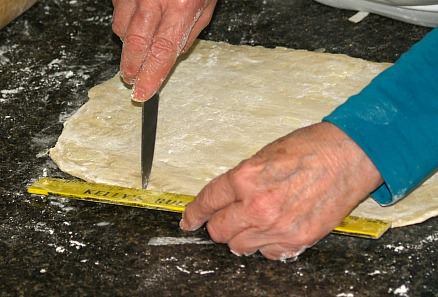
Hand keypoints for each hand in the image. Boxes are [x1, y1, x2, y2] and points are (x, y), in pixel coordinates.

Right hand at [112, 0, 216, 100]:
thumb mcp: (206, 6)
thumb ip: (189, 33)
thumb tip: (171, 56)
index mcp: (181, 7)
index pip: (162, 52)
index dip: (151, 76)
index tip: (142, 93)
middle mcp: (154, 0)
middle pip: (135, 44)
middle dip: (132, 66)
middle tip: (131, 78)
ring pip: (121, 28)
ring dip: (129, 43)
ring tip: (139, 45)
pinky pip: (118, 10)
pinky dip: (126, 20)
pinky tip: (139, 17)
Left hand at [180, 122, 382, 259]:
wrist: (351, 154)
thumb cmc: (311, 148)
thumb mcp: (265, 154)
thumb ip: (242, 180)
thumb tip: (226, 198)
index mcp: (245, 178)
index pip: (207, 202)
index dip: (194, 213)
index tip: (190, 220)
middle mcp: (257, 206)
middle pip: (219, 231)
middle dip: (218, 224)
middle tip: (227, 218)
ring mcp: (278, 227)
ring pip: (240, 246)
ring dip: (241, 236)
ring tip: (254, 223)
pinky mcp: (298, 240)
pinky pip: (268, 254)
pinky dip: (266, 245)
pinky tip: (274, 230)